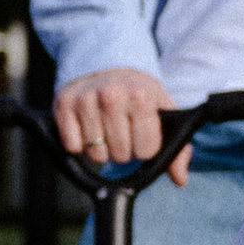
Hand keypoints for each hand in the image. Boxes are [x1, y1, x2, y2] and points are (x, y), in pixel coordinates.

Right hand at [55, 66, 192, 185]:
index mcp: (142, 96)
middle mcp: (112, 95)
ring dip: (101, 149)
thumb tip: (180, 179)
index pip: (146, 151)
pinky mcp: (63, 104)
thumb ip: (178, 148)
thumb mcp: (164, 113)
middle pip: (120, 156)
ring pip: (95, 155)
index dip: (145, 149)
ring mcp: (85, 99)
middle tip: (122, 131)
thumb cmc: (139, 95)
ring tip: (105, 129)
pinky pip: (72, 147)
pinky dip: (79, 144)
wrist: (107, 65)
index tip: (141, 134)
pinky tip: (86, 128)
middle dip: (123, 151)